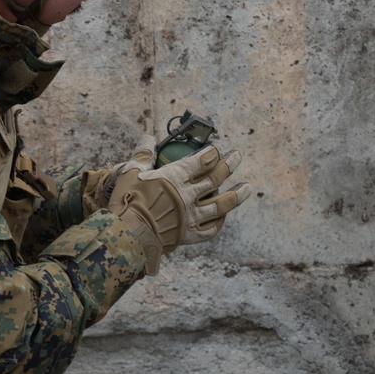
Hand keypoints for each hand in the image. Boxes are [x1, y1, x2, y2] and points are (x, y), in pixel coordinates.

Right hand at [108, 135, 249, 274]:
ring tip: (247, 188)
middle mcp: (188, 196)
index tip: (216, 149)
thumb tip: (148, 137)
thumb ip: (143, 154)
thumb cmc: (127, 201)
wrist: (127, 235)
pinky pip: (210, 229)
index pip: (201, 161)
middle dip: (228, 165)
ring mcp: (191, 217)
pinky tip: (223, 217)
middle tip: (237, 156)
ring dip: (235, 195)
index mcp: (175, 177)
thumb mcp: (131, 172)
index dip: (211, 153)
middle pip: (215, 178)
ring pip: (220, 204)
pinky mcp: (188, 236)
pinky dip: (219, 222)